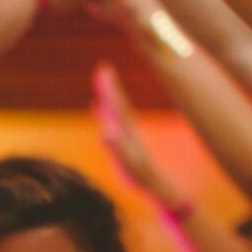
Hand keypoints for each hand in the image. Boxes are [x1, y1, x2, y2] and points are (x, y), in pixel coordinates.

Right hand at [92, 60, 163, 190]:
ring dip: (107, 95)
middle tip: (102, 68)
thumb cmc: (140, 177)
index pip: (117, 105)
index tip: (104, 71)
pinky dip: (104, 111)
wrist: (154, 184)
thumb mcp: (129, 164)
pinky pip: (111, 121)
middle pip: (117, 103)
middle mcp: (127, 129)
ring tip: (100, 82)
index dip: (110, 89)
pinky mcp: (123, 140)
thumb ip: (117, 148)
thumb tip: (105, 131)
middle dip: (109, 86)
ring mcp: (125, 133)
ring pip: (115, 110)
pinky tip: (97, 106)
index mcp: (127, 131)